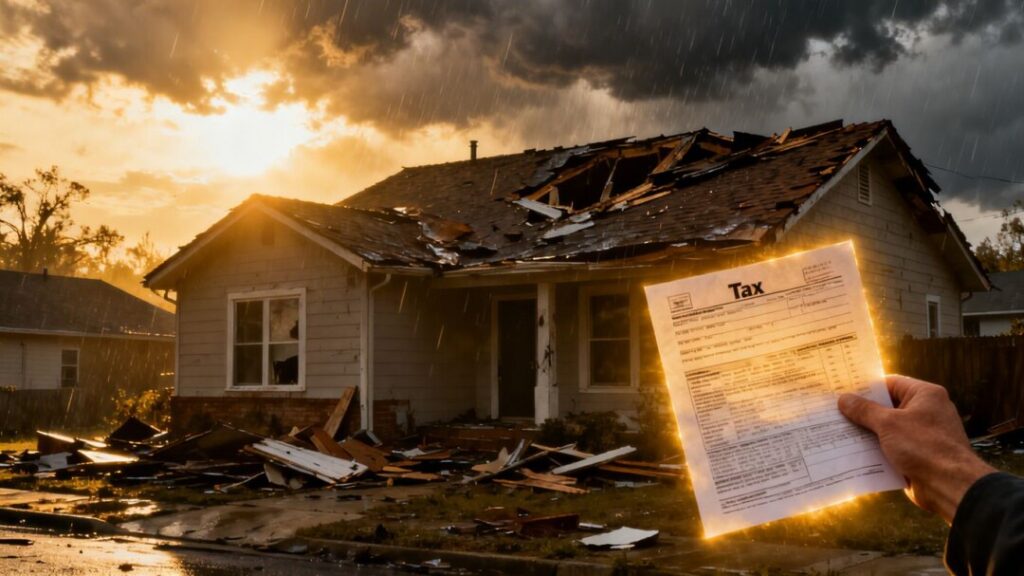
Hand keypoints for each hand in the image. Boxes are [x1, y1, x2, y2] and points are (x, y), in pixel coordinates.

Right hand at [838, 374, 995, 523]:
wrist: (950, 486)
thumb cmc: (924, 447)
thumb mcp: (888, 424)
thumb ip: (865, 410)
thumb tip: (844, 399)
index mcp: (925, 395)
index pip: (891, 383)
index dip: (867, 387)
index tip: (844, 390)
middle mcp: (927, 412)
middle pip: (888, 407)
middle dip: (864, 412)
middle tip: (837, 411)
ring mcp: (923, 435)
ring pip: (888, 429)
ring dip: (868, 433)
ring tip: (839, 432)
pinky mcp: (918, 455)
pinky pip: (892, 447)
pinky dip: (876, 450)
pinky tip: (853, 452)